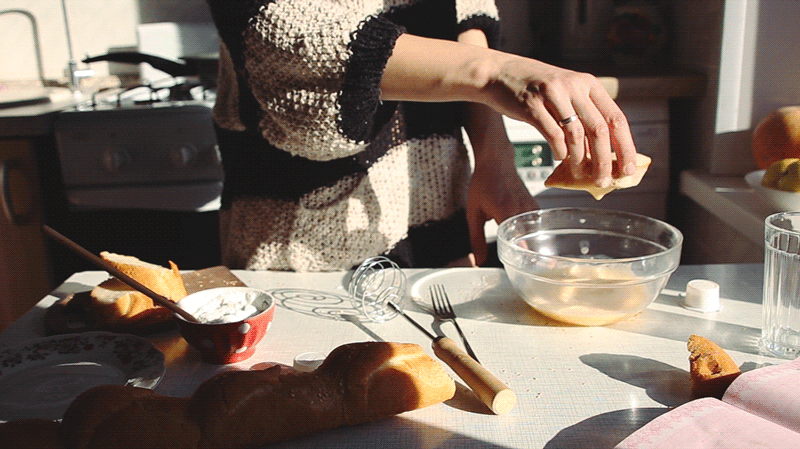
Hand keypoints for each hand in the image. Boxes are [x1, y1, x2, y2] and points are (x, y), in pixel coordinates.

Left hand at [466, 150, 538, 265]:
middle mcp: (523, 210)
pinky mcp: (535, 206)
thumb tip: (478, 261)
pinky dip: (537, 237)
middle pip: (534, 242)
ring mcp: (532, 208)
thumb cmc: (483, 183)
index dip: (524, 259)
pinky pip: (539, 227)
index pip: (521, 244)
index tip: (524, 270)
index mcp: (507, 213)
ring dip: (536, 248)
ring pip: (539, 235)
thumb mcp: (474, 213)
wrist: (496, 161)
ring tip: (536, 262)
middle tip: (532, 271)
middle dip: (533, 258)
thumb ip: (476, 239)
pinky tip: (532, 245)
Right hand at [478, 57, 637, 187]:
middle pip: (599, 130)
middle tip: (604, 180)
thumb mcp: (564, 93)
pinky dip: (559, 152)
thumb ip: (582, 115)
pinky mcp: (531, 105)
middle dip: (605, 161)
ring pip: (577, 135)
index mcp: (588, 83)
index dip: (626, 146)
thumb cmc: (532, 89)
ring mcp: (552, 94)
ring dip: (580, 160)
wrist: (497, 73)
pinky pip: (553, 135)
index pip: (616, 118)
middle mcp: (573, 86)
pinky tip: (559, 159)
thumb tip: (600, 154)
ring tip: (579, 174)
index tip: (629, 169)